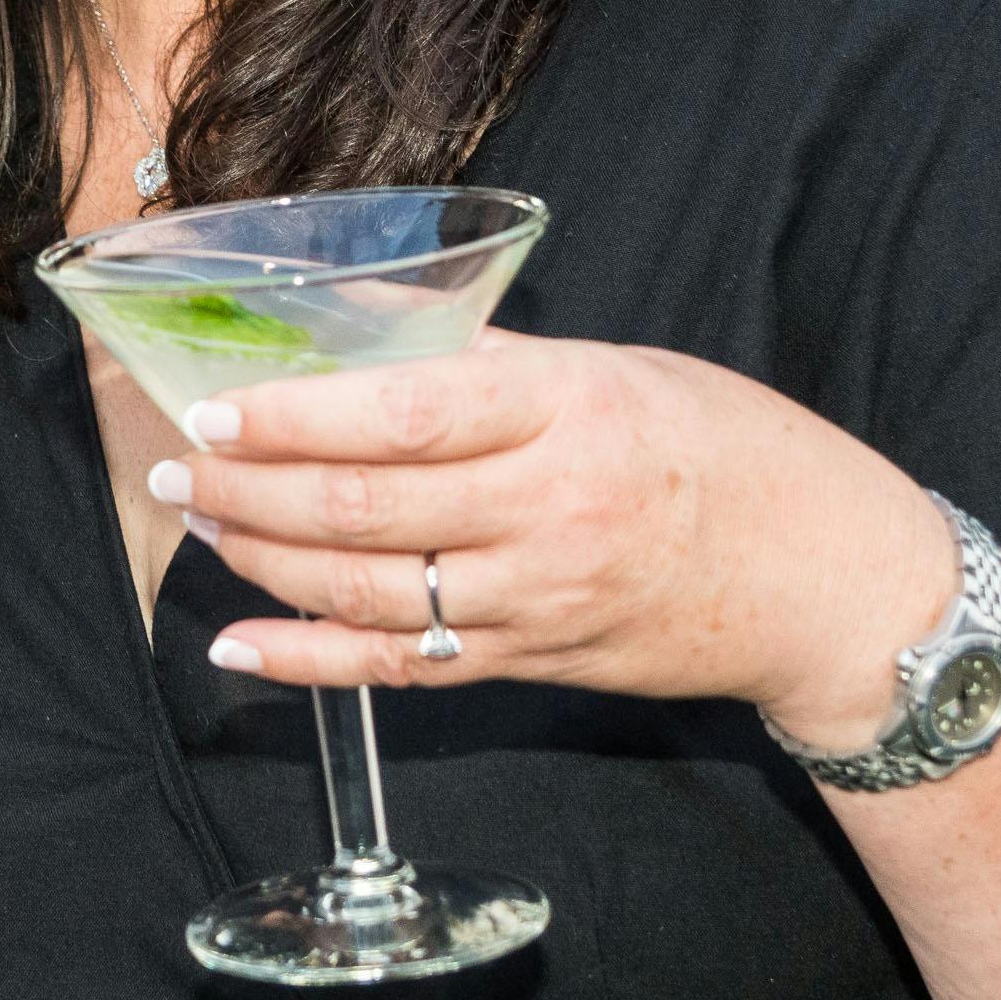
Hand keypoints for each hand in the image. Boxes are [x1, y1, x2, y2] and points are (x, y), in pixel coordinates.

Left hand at [145, 332, 953, 742]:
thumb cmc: (724, 449)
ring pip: (365, 593)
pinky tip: (238, 641)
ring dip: (262, 562)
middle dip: (247, 490)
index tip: (216, 407)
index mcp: (565, 410)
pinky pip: (400, 669)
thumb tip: (366, 330)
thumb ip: (491, 361)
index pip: (404, 414)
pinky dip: (307, 660)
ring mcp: (538, 600)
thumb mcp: (614, 367)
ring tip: (201, 524)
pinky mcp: (533, 663)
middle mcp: (546, 511)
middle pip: (363, 510)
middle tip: (175, 466)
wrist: (825, 581)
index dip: (294, 415)